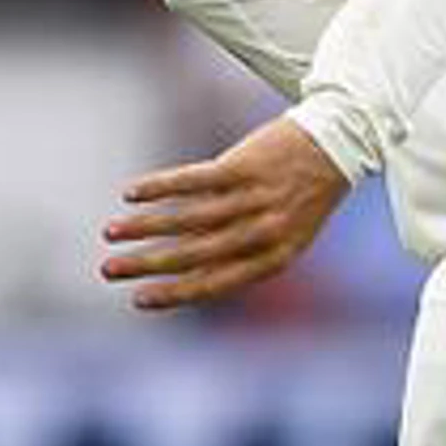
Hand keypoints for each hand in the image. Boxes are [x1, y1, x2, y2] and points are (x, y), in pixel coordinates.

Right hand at [101, 114, 351, 311]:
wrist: (337, 145)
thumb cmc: (301, 198)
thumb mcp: (284, 235)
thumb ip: (238, 256)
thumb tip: (180, 282)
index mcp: (278, 256)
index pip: (218, 283)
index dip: (175, 294)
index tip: (138, 300)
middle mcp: (267, 230)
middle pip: (196, 253)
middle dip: (148, 264)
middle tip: (108, 270)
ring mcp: (257, 196)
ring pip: (189, 217)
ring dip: (145, 226)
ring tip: (112, 232)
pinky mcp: (245, 165)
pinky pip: (193, 179)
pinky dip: (160, 187)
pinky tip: (131, 194)